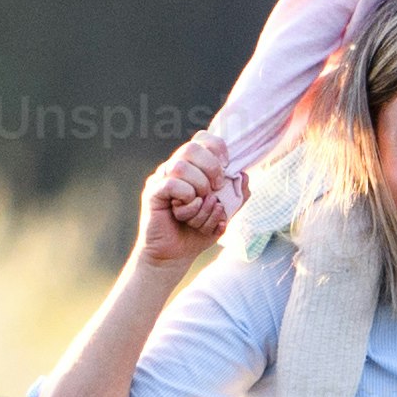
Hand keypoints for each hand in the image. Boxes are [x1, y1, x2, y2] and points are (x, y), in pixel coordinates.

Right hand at [135, 141, 239, 269]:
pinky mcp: (152, 193)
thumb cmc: (196, 232)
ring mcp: (160, 179)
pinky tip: (185, 212)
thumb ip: (237, 196)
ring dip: (199, 187)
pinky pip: (171, 184)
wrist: (175, 256)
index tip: (226, 167)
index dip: (217, 149)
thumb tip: (244, 175)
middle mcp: (174, 168)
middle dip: (211, 168)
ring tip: (200, 203)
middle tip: (216, 188)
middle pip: (192, 148)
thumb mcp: (224, 214)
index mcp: (192, 167)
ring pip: (181, 166)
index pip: (202, 140)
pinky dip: (186, 199)